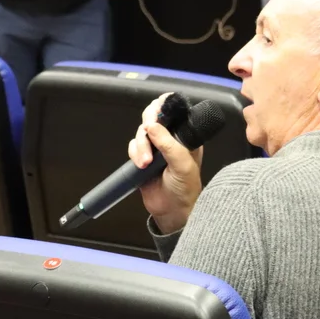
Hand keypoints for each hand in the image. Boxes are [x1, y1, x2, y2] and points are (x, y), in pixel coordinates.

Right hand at [128, 94, 202, 233]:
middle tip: (147, 133)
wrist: (173, 212)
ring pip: (142, 132)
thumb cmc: (186, 188)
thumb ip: (169, 145)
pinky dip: (134, 153)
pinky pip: (133, 146)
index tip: (156, 111)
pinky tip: (141, 166)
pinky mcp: (143, 157)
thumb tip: (152, 125)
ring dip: (141, 145)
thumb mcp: (183, 165)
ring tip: (146, 163)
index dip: (164, 106)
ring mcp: (156, 147)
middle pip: (154, 117)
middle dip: (148, 125)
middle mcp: (171, 137)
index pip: (175, 111)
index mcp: (186, 134)